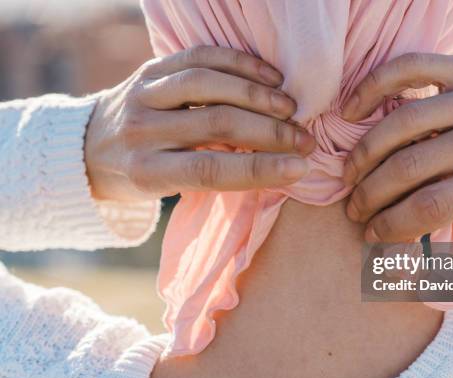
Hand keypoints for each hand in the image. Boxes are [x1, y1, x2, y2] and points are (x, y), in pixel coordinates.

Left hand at [85, 46, 314, 200]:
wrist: (91, 146)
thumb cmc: (143, 175)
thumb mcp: (169, 188)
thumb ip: (213, 176)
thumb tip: (278, 165)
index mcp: (147, 172)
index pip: (211, 170)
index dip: (260, 169)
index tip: (301, 167)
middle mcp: (142, 131)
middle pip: (216, 124)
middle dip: (270, 132)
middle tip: (305, 139)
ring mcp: (142, 94)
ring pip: (208, 85)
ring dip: (258, 95)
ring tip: (290, 107)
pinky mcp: (149, 68)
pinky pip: (199, 57)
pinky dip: (239, 64)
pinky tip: (270, 76)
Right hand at [341, 52, 452, 241]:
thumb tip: (406, 225)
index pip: (432, 207)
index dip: (391, 226)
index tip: (371, 235)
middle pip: (410, 169)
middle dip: (370, 196)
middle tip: (355, 209)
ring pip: (402, 124)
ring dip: (364, 154)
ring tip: (349, 174)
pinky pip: (409, 68)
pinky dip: (373, 87)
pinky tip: (351, 109)